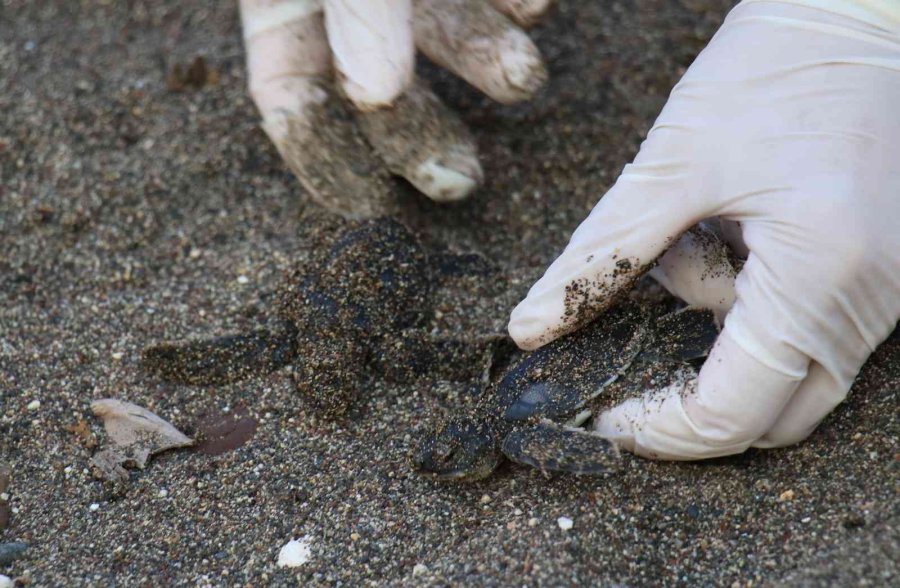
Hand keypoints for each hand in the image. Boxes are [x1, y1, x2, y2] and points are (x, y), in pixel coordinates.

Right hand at [239, 0, 550, 217]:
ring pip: (445, 33)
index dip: (324, 160)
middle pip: (376, 85)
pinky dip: (516, 0)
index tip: (369, 210)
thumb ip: (360, 13)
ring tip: (523, 76)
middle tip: (460, 180)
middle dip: (421, 132)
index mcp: (285, 0)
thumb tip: (374, 95)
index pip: (290, 97)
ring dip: (486, 60)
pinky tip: (535, 4)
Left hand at [508, 1, 899, 458]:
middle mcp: (867, 303)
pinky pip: (809, 331)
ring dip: (719, 338)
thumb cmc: (778, 67)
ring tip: (692, 240)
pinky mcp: (880, 276)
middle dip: (690, 400)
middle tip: (626, 357)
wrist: (866, 13)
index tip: (601, 413)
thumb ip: (599, 256)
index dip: (657, 430)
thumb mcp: (674, 164)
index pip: (730, 414)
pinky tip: (730, 235)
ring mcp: (886, 295)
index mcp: (819, 277)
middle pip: (770, 419)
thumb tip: (529, 327)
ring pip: (788, 374)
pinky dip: (752, 309)